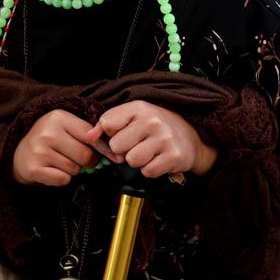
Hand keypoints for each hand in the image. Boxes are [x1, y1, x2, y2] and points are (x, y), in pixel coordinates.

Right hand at [12, 109, 121, 186]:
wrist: (18, 153)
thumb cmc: (48, 140)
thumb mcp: (65, 127)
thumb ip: (88, 135)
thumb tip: (114, 154)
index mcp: (58, 117)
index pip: (91, 135)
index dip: (103, 148)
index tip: (111, 155)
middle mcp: (48, 132)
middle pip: (86, 155)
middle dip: (88, 161)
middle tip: (78, 158)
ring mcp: (40, 151)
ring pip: (75, 169)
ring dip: (72, 170)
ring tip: (60, 161)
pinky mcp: (34, 168)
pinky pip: (63, 180)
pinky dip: (61, 178)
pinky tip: (53, 170)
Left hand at [88, 100, 217, 178]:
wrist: (192, 137)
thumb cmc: (156, 128)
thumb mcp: (134, 117)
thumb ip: (108, 124)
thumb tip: (88, 136)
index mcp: (139, 108)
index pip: (107, 124)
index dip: (110, 134)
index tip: (120, 134)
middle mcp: (152, 121)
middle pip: (117, 146)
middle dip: (123, 151)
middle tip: (137, 146)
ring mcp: (164, 139)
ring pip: (131, 160)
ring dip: (137, 162)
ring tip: (148, 153)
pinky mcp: (173, 157)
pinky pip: (147, 172)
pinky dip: (150, 170)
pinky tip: (157, 160)